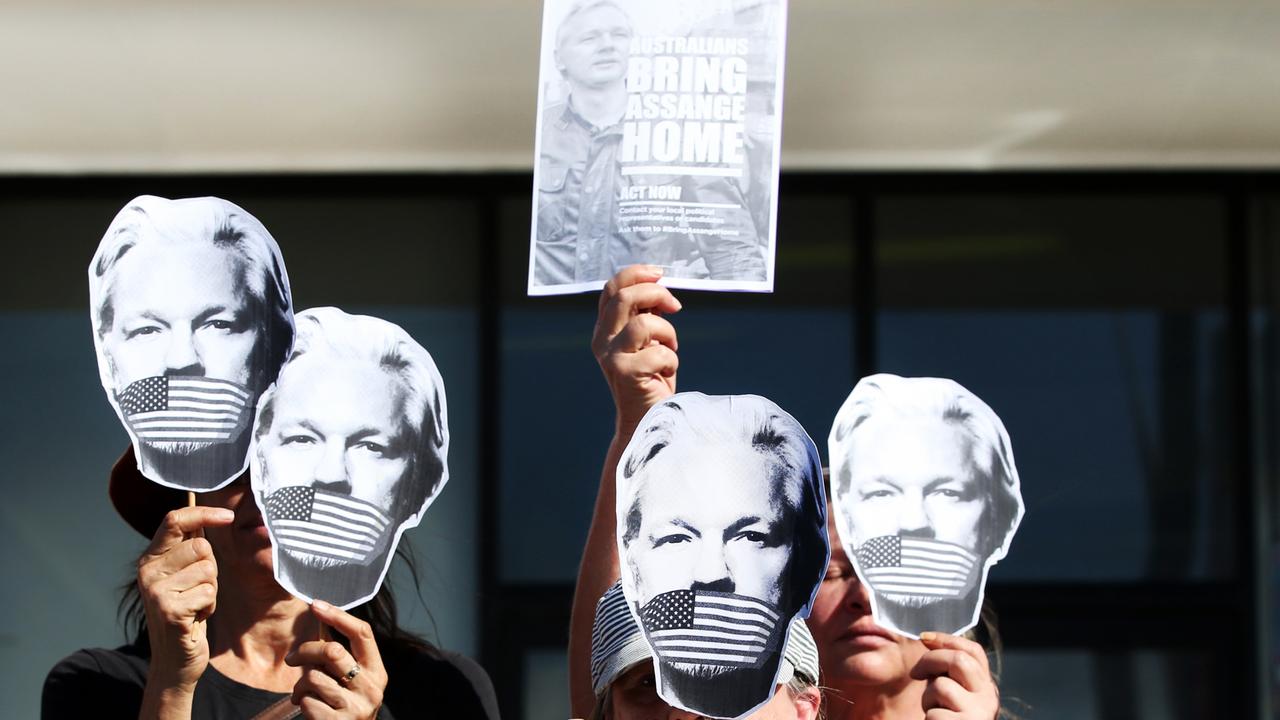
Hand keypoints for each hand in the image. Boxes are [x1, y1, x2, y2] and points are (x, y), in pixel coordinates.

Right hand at [137, 506, 234, 692]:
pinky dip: (210, 606)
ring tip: (195, 605)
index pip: (174, 520)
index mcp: (150, 558)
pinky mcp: (168, 610)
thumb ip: (191, 547)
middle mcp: (148, 571)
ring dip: (211, 589)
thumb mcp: (186, 576)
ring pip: (208, 569)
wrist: (174, 660)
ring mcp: (155, 591)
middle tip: (198, 590)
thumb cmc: (188, 612)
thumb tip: (213, 514)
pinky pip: (209, 593)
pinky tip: (195, 618)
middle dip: (212, 568)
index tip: (229, 516)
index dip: (204, 513)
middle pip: (201, 546)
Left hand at [287, 601, 387, 719]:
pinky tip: (308, 708)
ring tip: (303, 693)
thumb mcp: (349, 680)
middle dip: (306, 651)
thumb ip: (338, 655)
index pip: (362, 633)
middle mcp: (372, 688)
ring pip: (314, 677)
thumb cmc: (343, 705)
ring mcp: (357, 707)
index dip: (338, 615)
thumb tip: (320, 615)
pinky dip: (301, 703)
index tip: (315, 605)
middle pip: (333, 651)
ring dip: (300, 685)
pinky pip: (307, 701)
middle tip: (292, 658)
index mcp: (376, 671)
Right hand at [591, 265, 681, 432]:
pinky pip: (658, 353)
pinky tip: (667, 372)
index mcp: (605, 328)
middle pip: (623, 297)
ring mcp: (611, 357)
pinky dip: (671, 360)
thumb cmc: (651, 379)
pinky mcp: (624, 373)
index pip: (612, 288)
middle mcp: (602, 340)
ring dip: (667, 332)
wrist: (645, 419)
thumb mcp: (647, 340)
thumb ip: (646, 315)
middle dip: (656, 294)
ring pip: (643, 324)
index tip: (660, 274)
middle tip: (674, 306)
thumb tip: (658, 288)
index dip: (636, 274)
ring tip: (670, 348)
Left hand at [911, 632, 999, 719]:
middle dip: (930, 661)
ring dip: (928, 698)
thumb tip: (927, 639)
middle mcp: (988, 698)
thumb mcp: (953, 693)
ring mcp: (979, 714)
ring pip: (942, 686)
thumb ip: (948, 672)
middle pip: (959, 661)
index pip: (973, 651)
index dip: (947, 639)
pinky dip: (929, 719)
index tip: (924, 638)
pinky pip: (935, 714)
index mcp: (986, 687)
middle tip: (917, 674)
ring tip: (933, 710)